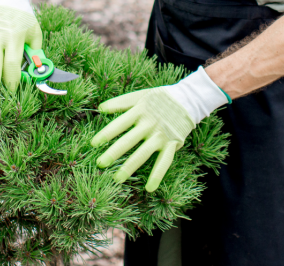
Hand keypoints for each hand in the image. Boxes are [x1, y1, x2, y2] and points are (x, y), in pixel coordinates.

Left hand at [91, 67, 227, 190]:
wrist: (189, 99)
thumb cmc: (161, 98)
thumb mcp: (141, 96)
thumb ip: (121, 102)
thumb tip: (100, 108)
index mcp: (140, 111)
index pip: (119, 124)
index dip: (106, 134)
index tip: (93, 144)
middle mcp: (149, 124)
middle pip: (129, 140)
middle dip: (114, 152)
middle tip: (100, 164)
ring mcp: (160, 135)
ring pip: (143, 153)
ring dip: (130, 166)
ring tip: (116, 179)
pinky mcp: (172, 143)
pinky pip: (164, 161)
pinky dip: (157, 175)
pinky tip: (149, 188)